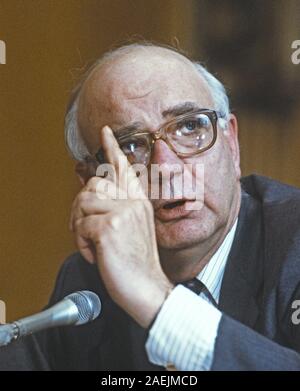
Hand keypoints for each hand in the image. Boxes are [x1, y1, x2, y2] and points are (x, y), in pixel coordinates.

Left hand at [70, 126, 173, 327]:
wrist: (148, 288)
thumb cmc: (137, 263)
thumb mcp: (129, 230)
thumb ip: (114, 208)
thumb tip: (90, 191)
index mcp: (139, 202)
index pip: (124, 168)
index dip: (112, 148)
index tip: (105, 131)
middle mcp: (133, 202)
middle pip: (93, 184)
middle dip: (81, 207)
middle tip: (86, 230)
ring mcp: (123, 212)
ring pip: (83, 202)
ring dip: (80, 228)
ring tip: (95, 245)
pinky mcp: (111, 226)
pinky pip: (80, 224)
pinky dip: (81, 243)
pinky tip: (96, 253)